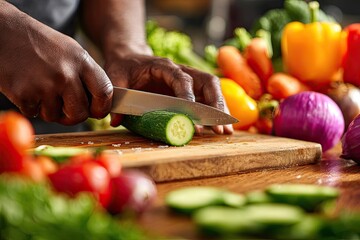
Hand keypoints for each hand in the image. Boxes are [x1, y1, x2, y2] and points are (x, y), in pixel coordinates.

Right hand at [0, 3, 112, 124]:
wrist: (2, 31)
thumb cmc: (38, 42)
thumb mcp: (70, 50)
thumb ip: (86, 74)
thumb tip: (98, 101)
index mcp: (82, 61)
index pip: (104, 92)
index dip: (102, 107)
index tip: (95, 111)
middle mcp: (66, 74)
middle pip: (80, 113)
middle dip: (72, 116)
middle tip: (64, 109)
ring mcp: (45, 85)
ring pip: (55, 116)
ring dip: (48, 110)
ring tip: (40, 90)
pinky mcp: (25, 95)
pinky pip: (35, 114)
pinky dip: (31, 106)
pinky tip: (27, 88)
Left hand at [104, 49, 232, 134]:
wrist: (130, 58)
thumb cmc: (124, 67)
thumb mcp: (116, 78)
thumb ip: (116, 96)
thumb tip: (115, 120)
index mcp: (164, 66)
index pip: (182, 78)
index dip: (188, 97)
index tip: (192, 116)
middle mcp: (181, 71)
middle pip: (207, 82)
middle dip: (215, 104)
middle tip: (218, 128)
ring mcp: (188, 79)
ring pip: (213, 90)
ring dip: (220, 110)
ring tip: (225, 132)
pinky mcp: (190, 89)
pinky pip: (208, 98)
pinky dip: (216, 112)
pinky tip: (220, 129)